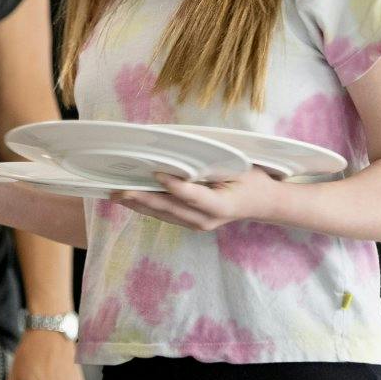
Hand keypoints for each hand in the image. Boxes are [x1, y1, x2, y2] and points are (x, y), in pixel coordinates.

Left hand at [114, 167, 290, 232]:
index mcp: (220, 205)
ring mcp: (198, 225)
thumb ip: (212, 165)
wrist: (263, 203)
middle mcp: (206, 220)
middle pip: (170, 209)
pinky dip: (148, 206)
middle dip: (143, 199)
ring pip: (163, 215)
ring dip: (139, 204)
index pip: (192, 196)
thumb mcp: (239, 167)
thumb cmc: (252, 180)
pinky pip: (167, 215)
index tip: (156, 173)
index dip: (174, 186)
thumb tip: (184, 154)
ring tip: (117, 195)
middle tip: (120, 190)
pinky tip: (132, 199)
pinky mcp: (192, 224)